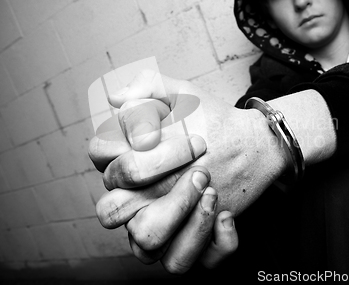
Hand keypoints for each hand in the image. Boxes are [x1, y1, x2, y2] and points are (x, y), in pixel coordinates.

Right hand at [89, 70, 285, 270]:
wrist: (248, 144)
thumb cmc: (209, 121)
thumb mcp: (184, 94)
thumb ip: (150, 85)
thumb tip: (117, 98)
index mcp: (127, 163)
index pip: (100, 165)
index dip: (136, 154)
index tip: (181, 137)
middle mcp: (135, 199)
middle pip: (109, 213)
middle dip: (154, 188)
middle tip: (200, 169)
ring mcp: (159, 225)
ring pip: (143, 246)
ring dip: (181, 218)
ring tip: (212, 191)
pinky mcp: (187, 244)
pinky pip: (182, 263)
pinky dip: (208, 243)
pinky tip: (227, 216)